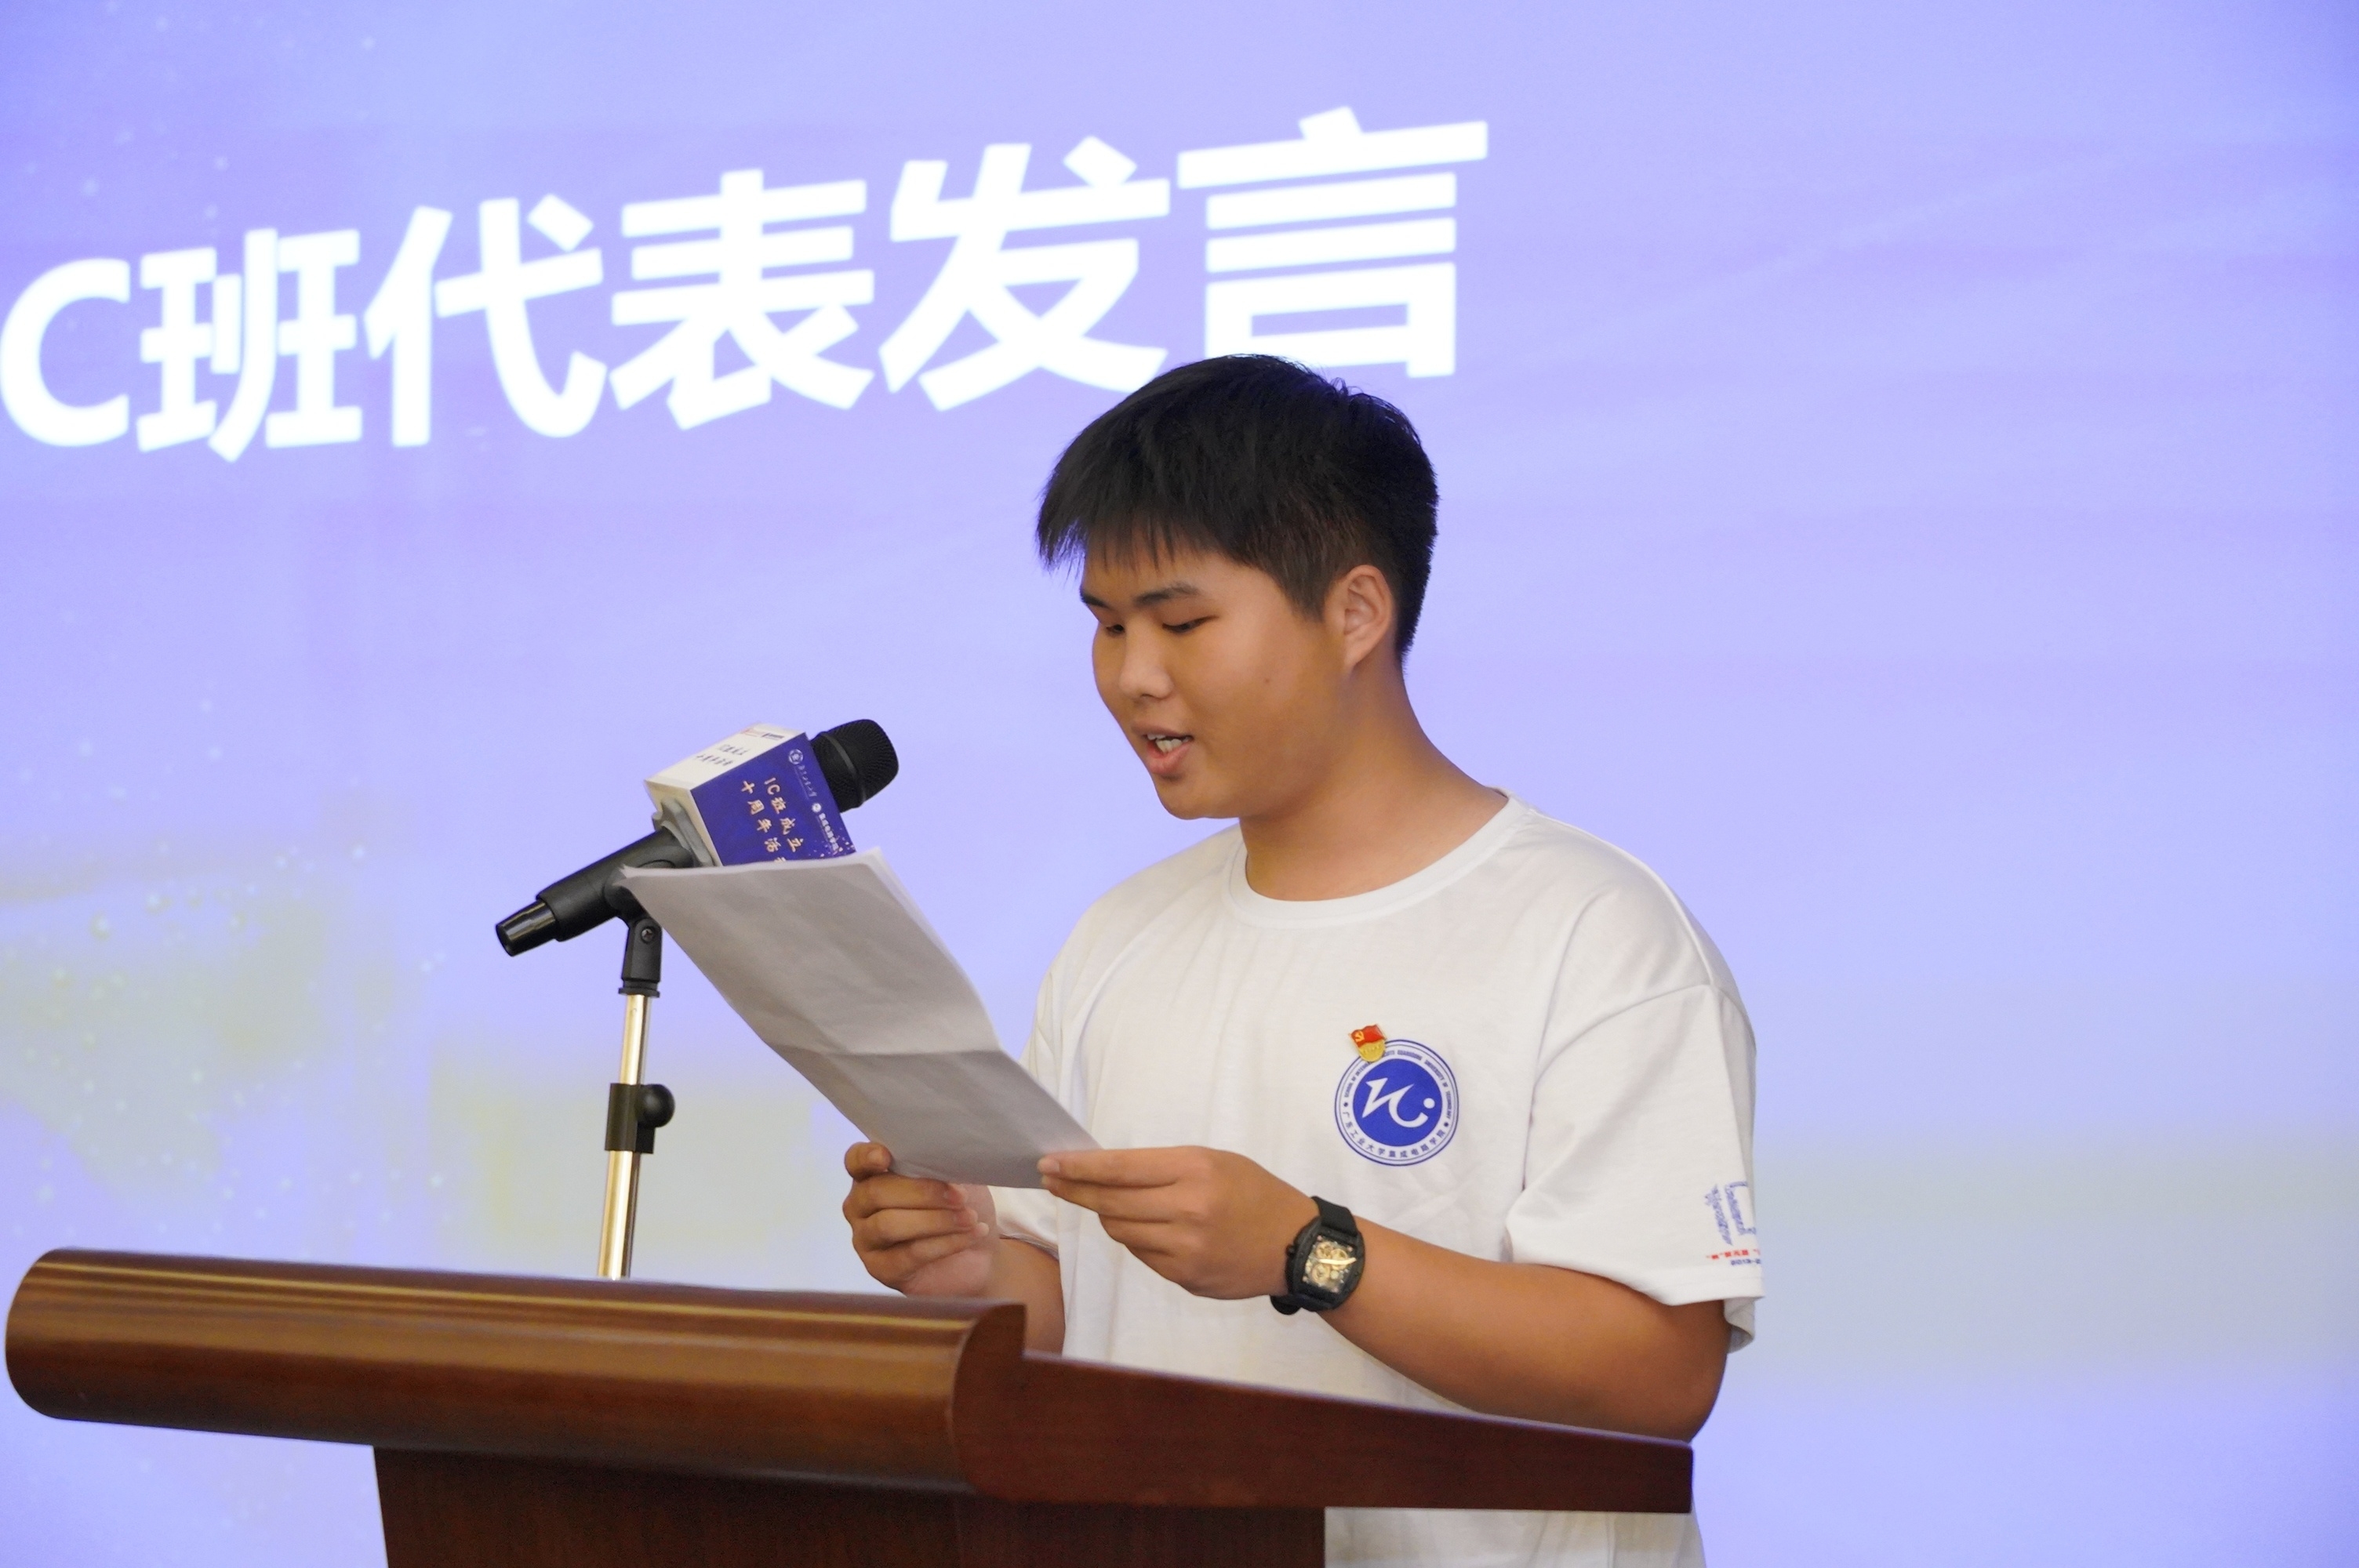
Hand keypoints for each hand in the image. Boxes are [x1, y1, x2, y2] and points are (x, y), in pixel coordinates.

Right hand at [841, 1142, 996, 1296]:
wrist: (979, 1253)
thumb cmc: (960, 1206)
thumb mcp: (954, 1177)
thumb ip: (937, 1164)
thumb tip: (940, 1156)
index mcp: (872, 1176)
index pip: (855, 1161)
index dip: (866, 1157)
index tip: (885, 1157)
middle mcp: (860, 1207)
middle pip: (876, 1193)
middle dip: (922, 1192)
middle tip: (960, 1196)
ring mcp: (866, 1240)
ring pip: (889, 1225)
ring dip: (935, 1220)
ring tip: (969, 1218)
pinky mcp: (881, 1270)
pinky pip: (909, 1254)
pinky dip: (945, 1243)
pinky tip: (971, 1234)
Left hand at [1039, 1147, 1315, 1299]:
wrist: (1296, 1245)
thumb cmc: (1254, 1192)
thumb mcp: (1215, 1161)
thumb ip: (1163, 1166)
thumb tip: (1105, 1172)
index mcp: (1195, 1170)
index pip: (1120, 1169)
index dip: (1079, 1168)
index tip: (1049, 1164)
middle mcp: (1188, 1209)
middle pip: (1110, 1203)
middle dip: (1075, 1191)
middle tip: (1053, 1182)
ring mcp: (1186, 1248)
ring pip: (1121, 1231)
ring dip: (1107, 1217)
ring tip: (1110, 1205)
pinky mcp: (1185, 1277)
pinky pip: (1142, 1255)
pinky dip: (1136, 1240)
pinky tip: (1149, 1229)